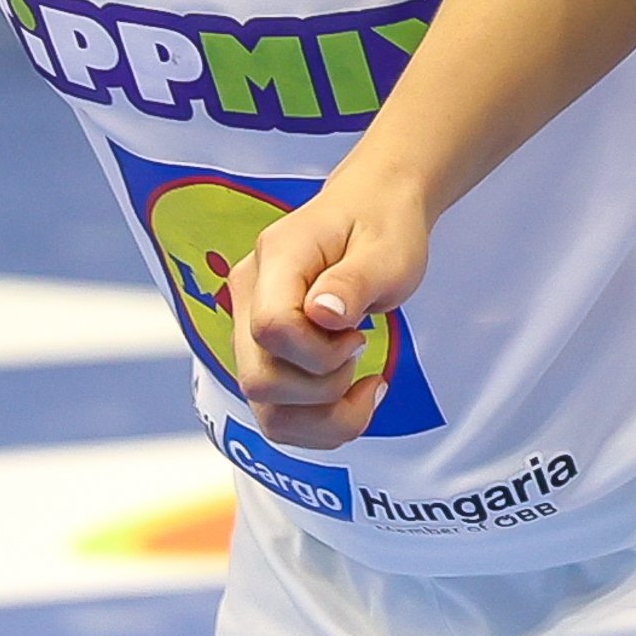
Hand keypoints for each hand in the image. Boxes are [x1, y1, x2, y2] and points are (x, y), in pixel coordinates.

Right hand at [225, 169, 432, 451]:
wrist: (372, 212)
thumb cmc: (382, 228)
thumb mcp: (387, 251)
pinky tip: (353, 397)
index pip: (271, 328)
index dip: (318, 351)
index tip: (358, 335)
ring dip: (324, 417)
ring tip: (363, 385)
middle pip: (259, 379)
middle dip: (323, 389)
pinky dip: (320, 423)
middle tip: (360, 352)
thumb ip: (355, 282)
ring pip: (266, 409)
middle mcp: (248, 294)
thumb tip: (323, 315)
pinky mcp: (263, 355)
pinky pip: (277, 414)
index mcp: (276, 259)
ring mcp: (249, 328)